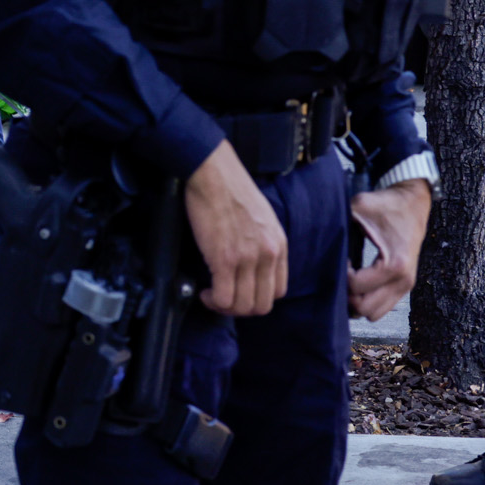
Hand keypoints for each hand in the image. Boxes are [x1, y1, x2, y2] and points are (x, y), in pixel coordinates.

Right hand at [185, 141, 287, 316]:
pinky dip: (212, 301)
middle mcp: (268, 254)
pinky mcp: (224, 259)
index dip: (257, 298)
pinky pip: (223, 298)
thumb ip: (263, 242)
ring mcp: (247, 258)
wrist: (214, 174)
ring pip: (242, 306)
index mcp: (279, 244)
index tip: (241, 292)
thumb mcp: (263, 217)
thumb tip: (251, 265)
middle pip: (262, 305)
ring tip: (212, 296)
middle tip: (224, 300)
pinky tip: (204, 292)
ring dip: (225, 308)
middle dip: (241, 309)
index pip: (278, 291)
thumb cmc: (233, 190)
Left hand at [347, 179, 431, 321]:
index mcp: (394, 264)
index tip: (340, 259)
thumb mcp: (359, 207)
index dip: (339, 276)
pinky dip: (366, 301)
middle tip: (340, 273)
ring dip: (356, 301)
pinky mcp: (404, 287)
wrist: (413, 202)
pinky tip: (359, 280)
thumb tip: (312, 240)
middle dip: (346, 294)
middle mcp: (403, 280)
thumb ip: (338, 223)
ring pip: (372, 314)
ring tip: (349, 279)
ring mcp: (405, 286)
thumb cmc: (386, 205)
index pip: (356, 287)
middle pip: (363, 308)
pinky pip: (381, 308)